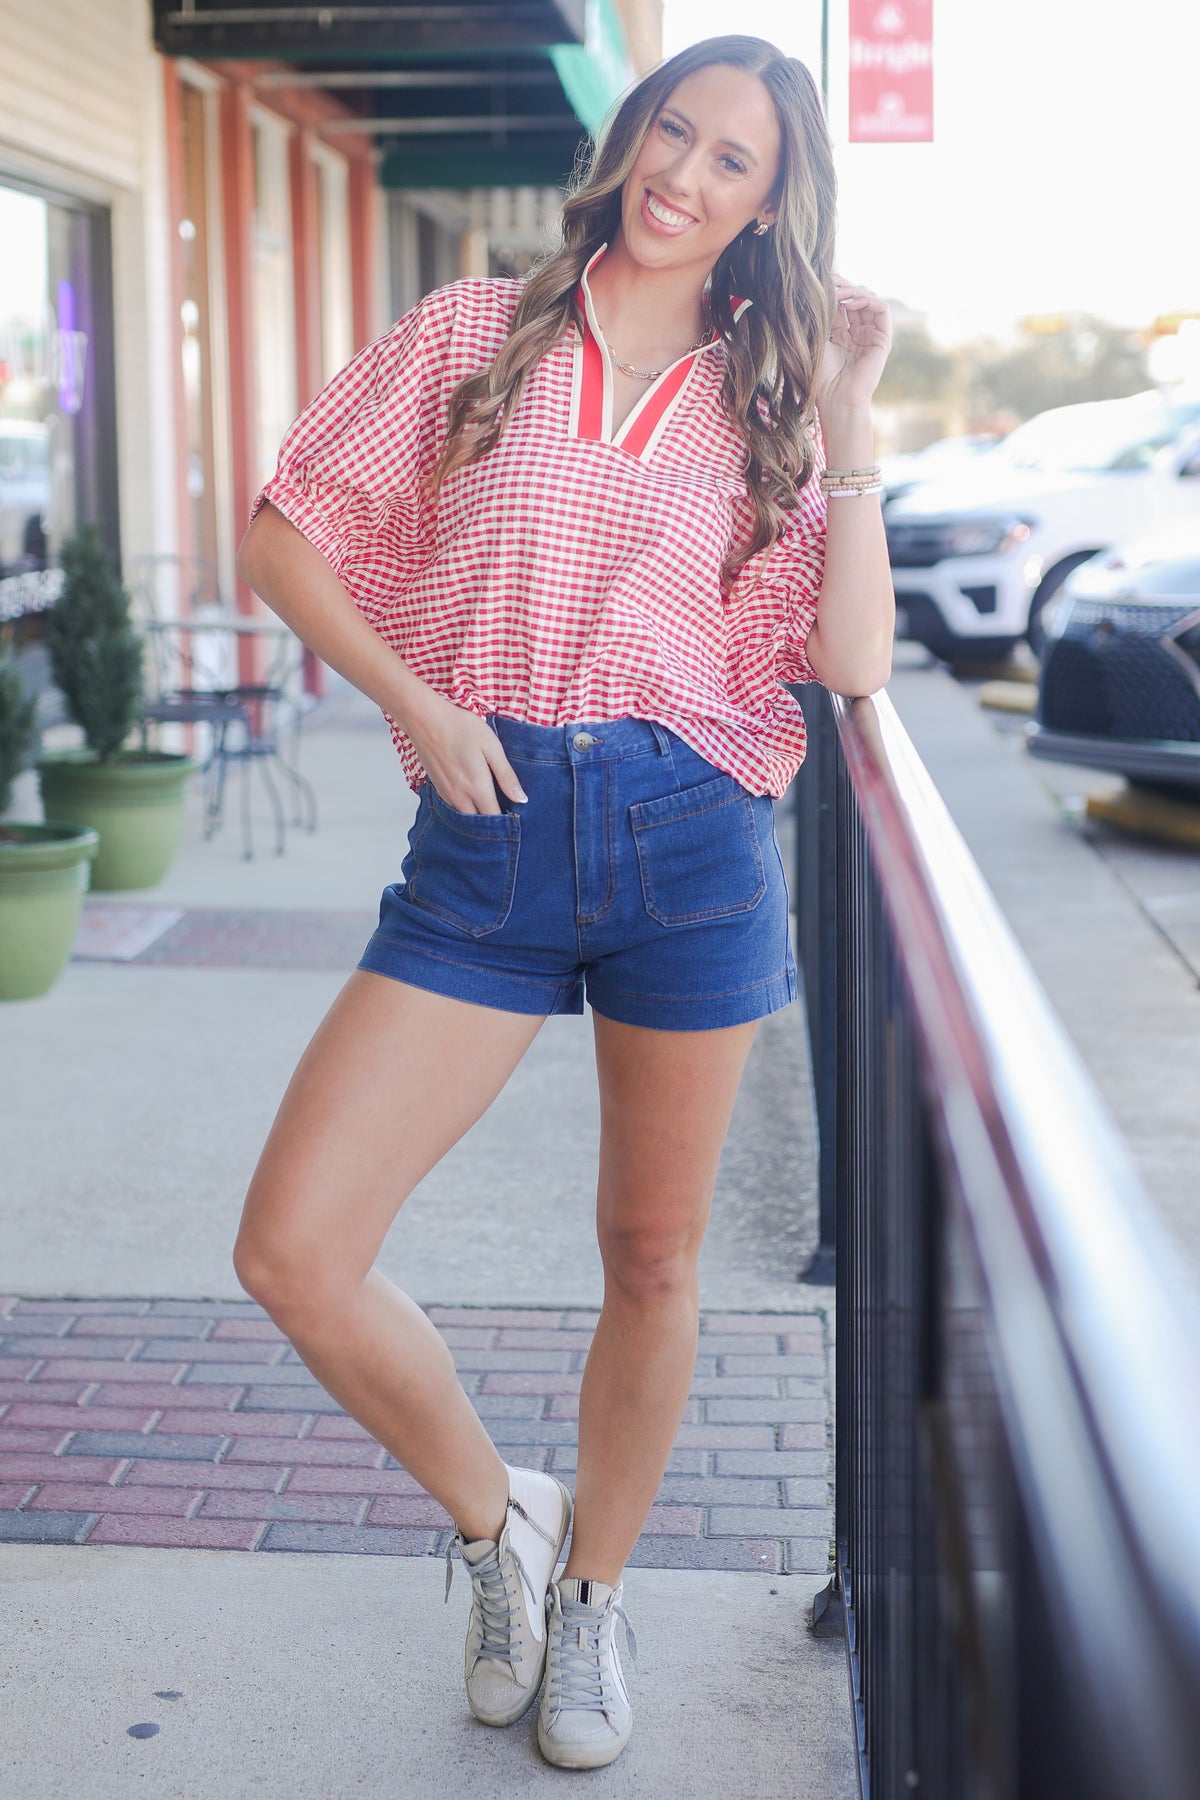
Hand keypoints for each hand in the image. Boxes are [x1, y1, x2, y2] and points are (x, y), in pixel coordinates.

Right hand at [400, 688, 527, 814]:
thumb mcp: (492, 747)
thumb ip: (506, 776)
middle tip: (506, 812)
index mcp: (477, 788)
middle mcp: (460, 797)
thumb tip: (521, 799)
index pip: (495, 819)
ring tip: (491, 804)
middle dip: (493, 822)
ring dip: (478, 816)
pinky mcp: (438, 789)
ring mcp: (446, 794)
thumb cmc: (460, 728)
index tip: (517, 816)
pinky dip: (466, 808)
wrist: (425, 719)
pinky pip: (455, 808)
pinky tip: (473, 796)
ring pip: (466, 817)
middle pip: (479, 822)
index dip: (507, 822)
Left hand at [815, 277, 891, 417]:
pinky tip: (851, 302)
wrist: (837, 399)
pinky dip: (867, 300)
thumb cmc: (822, 378)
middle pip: (855, 299)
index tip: (819, 283)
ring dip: (853, 292)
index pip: (840, 304)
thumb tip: (820, 289)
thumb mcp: (818, 341)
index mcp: (841, 335)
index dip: (833, 291)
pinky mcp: (882, 339)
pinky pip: (881, 309)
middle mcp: (857, 333)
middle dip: (843, 287)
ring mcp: (871, 335)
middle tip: (829, 283)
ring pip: (868, 300)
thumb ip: (822, 317)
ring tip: (838, 293)